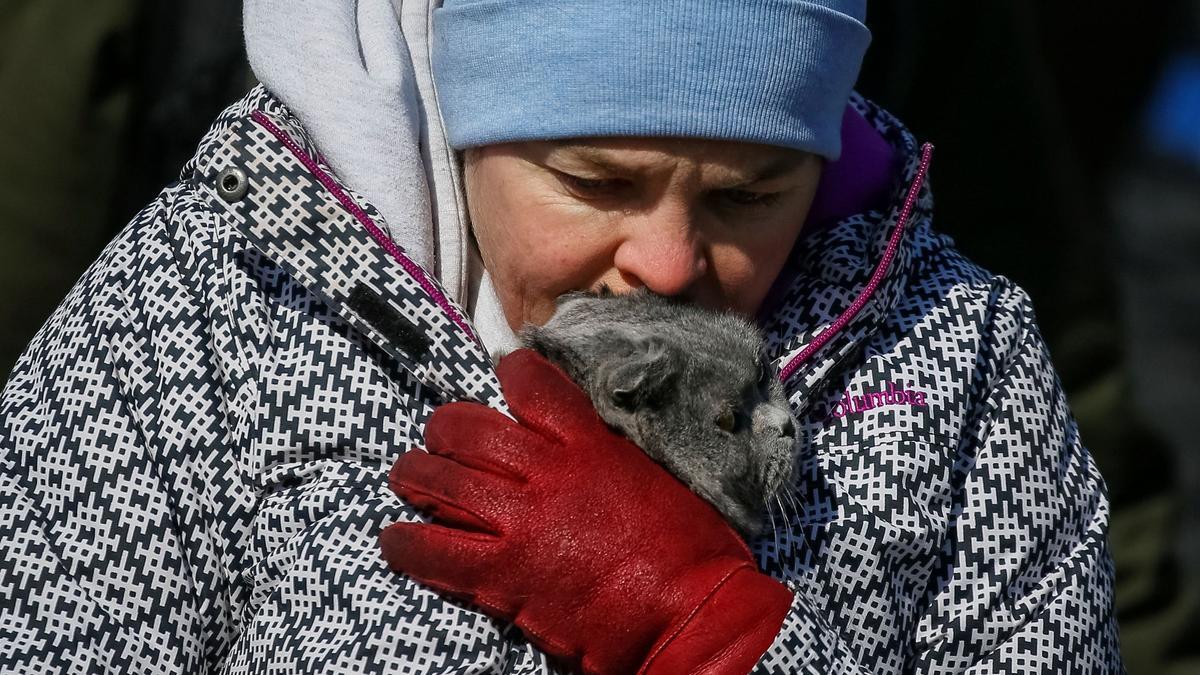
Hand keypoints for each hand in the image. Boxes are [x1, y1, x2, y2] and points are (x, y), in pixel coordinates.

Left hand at [380, 349, 791, 674]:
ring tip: (408, 477)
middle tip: (441, 437)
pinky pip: (433, 551)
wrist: (693, 615)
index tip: (502, 373)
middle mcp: (547, 473)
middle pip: (468, 430)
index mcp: (591, 444)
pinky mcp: (504, 575)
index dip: (509, 373)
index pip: (532, 386)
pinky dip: (405, 544)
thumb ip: (610, 453)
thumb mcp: (656, 477)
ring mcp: (521, 523)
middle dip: (445, 429)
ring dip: (416, 476)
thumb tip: (585, 445)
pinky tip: (395, 540)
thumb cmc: (695, 550)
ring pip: (441, 481)